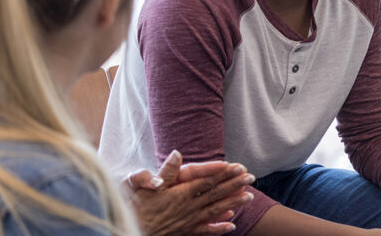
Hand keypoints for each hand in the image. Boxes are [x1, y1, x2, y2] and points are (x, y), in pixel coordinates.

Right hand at [125, 150, 255, 235]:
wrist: (128, 230)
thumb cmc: (133, 206)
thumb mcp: (142, 184)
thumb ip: (164, 171)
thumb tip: (176, 153)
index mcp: (180, 193)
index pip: (207, 181)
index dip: (224, 173)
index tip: (238, 166)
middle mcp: (187, 207)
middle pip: (216, 194)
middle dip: (234, 185)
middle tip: (251, 178)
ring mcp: (188, 220)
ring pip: (215, 211)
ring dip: (233, 203)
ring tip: (249, 197)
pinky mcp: (184, 231)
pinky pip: (205, 229)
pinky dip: (219, 227)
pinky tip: (232, 224)